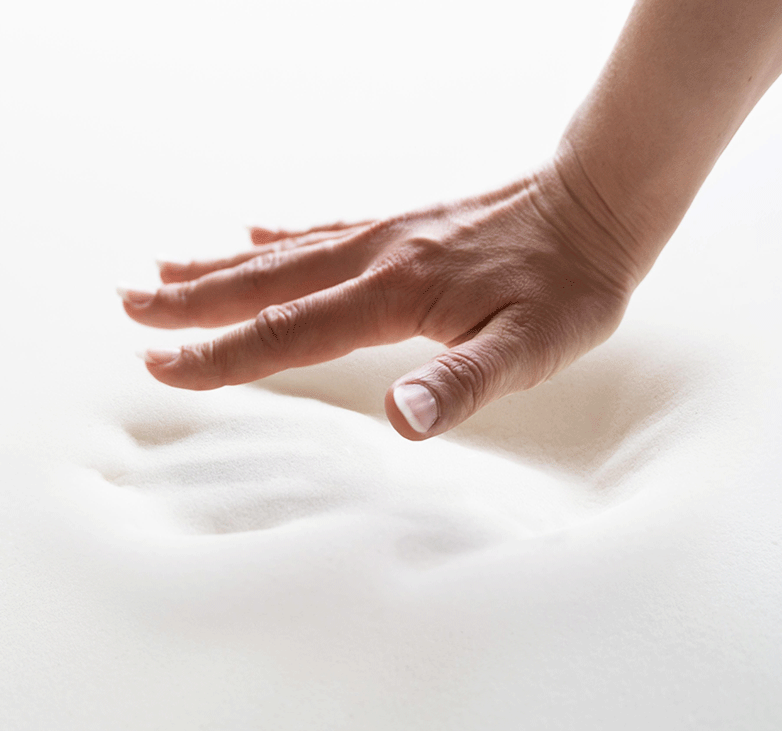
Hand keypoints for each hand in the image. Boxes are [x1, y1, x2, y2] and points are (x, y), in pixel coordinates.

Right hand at [119, 158, 641, 440]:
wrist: (598, 206)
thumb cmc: (570, 284)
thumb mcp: (531, 348)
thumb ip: (461, 383)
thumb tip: (399, 419)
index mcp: (395, 296)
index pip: (288, 332)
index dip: (222, 355)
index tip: (164, 364)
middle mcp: (377, 259)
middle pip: (265, 284)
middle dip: (193, 303)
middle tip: (130, 306)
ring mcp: (387, 237)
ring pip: (283, 254)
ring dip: (219, 268)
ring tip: (166, 271)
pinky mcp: (403, 228)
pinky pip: (323, 230)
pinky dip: (279, 238)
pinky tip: (255, 234)